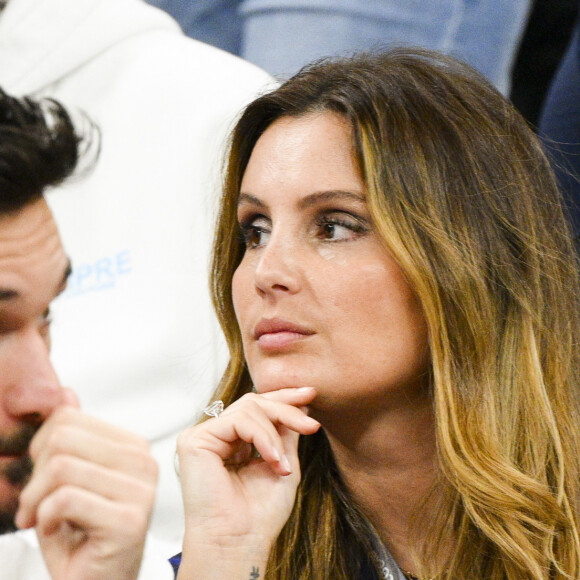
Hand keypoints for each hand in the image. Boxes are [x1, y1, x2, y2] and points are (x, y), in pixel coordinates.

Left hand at [15, 391, 157, 579]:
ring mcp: (141, 491)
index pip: (70, 418)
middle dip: (35, 476)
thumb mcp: (71, 479)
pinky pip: (63, 500)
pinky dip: (44, 520)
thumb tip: (68, 394)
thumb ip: (73, 437)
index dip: (41, 449)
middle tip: (37, 505)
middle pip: (63, 438)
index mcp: (132, 448)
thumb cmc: (83, 538)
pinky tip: (56, 532)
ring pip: (60, 467)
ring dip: (35, 501)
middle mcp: (143, 463)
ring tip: (43, 519)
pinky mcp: (129, 520)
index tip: (42, 480)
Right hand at [176, 387, 319, 578]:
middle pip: (254, 402)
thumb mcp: (284, 463)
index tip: (310, 393)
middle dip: (286, 409)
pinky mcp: (195, 440)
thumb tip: (301, 403)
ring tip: (284, 465)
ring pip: (248, 408)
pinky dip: (262, 437)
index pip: (257, 409)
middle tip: (311, 424)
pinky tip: (273, 460)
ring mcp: (204, 436)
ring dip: (275, 434)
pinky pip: (237, 420)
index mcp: (234, 442)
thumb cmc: (259, 515)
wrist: (240, 542)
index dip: (283, 398)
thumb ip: (287, 433)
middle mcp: (217, 436)